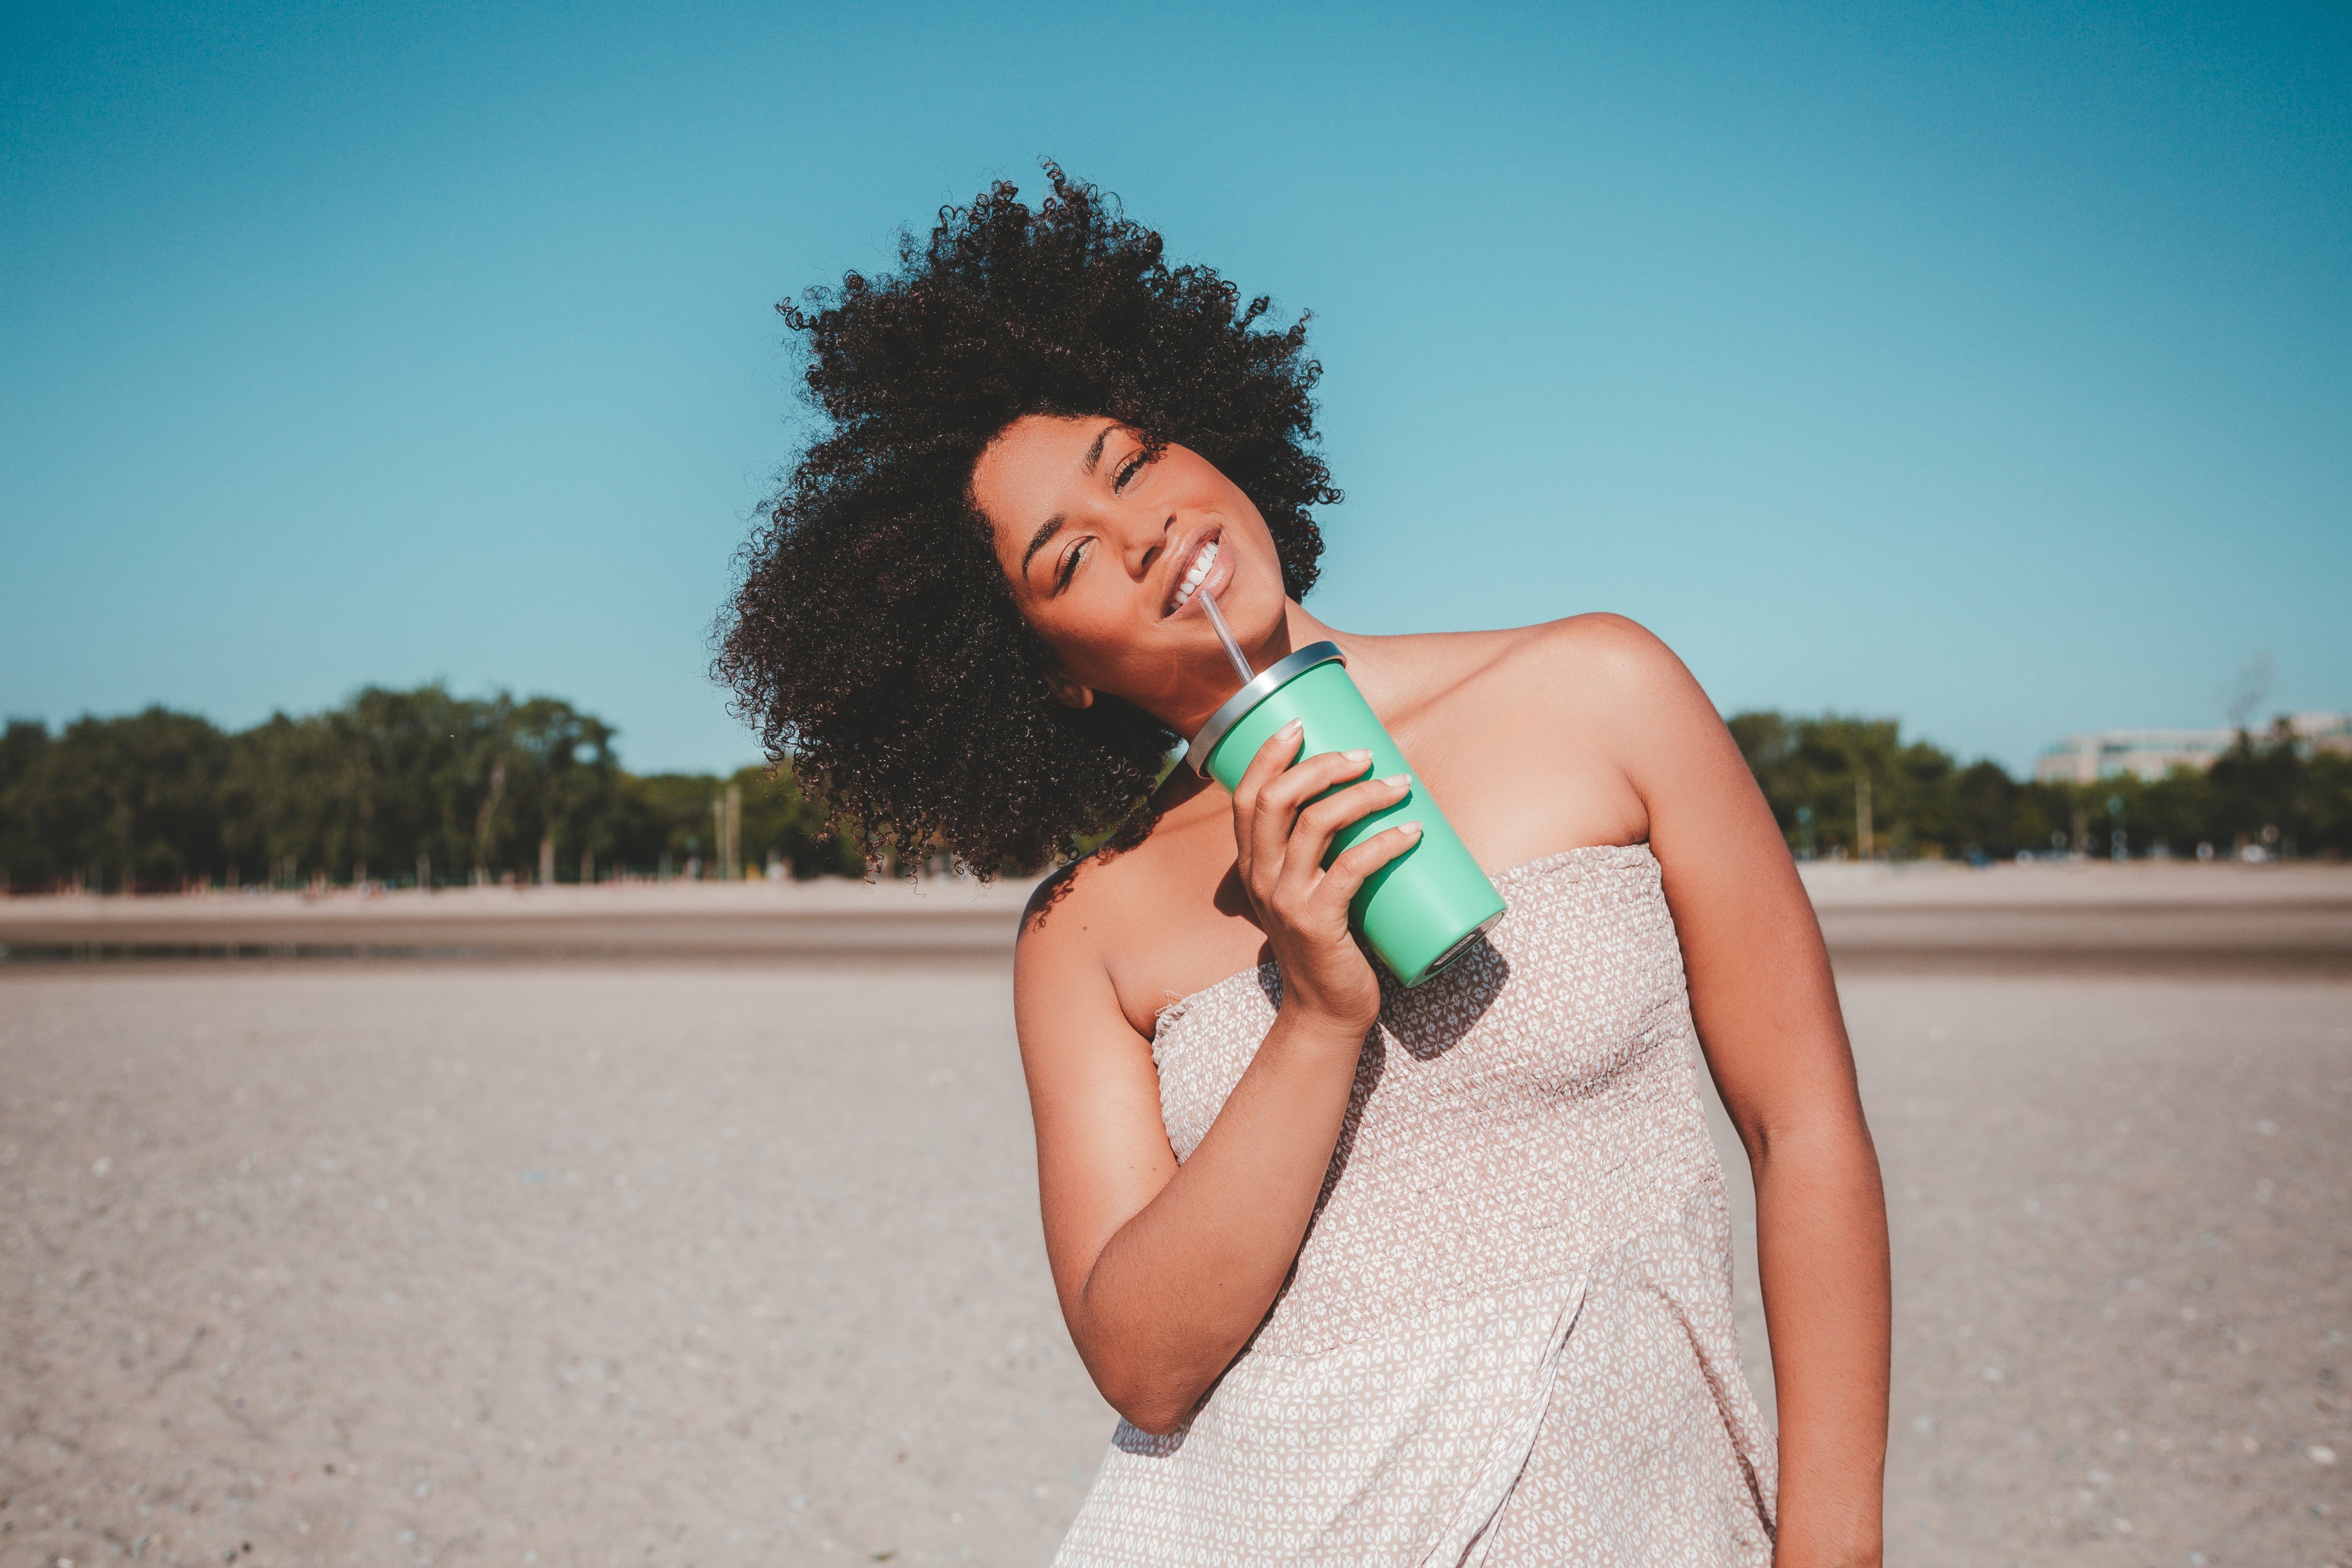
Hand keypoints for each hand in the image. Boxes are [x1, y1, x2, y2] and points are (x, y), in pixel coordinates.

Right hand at [1230, 719, 1421, 1033]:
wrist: (1325, 1013)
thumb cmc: (1328, 946)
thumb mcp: (1305, 895)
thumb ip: (1318, 858)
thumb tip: (1364, 805)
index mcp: (1253, 866)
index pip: (1246, 797)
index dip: (1268, 755)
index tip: (1300, 725)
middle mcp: (1262, 879)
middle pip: (1278, 799)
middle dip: (1322, 764)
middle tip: (1365, 754)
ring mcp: (1288, 901)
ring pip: (1316, 824)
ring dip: (1362, 795)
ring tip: (1401, 784)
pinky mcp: (1319, 924)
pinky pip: (1352, 868)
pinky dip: (1385, 842)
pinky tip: (1413, 830)